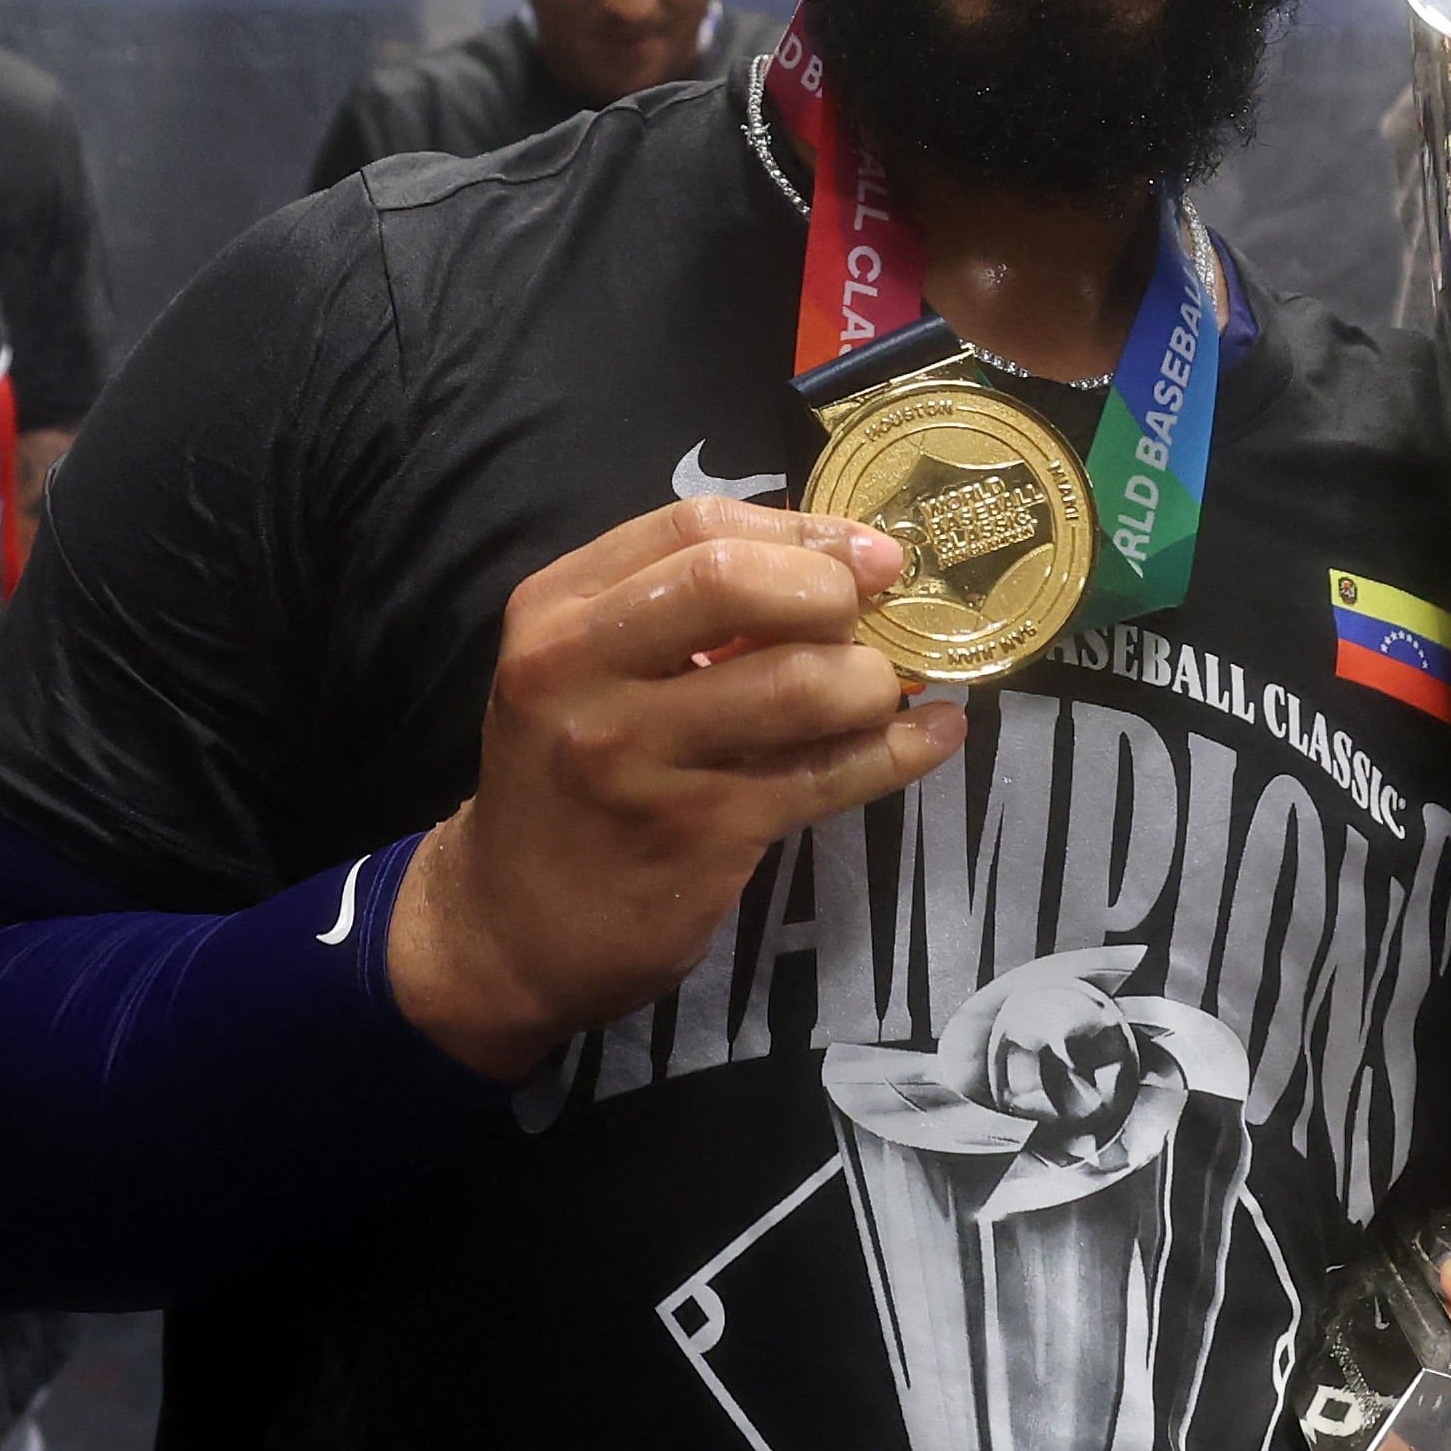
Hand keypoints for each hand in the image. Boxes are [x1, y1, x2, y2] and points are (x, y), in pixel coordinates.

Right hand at [391, 500, 963, 1079]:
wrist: (515, 925)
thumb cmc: (573, 777)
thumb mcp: (592, 671)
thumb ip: (684, 607)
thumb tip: (839, 560)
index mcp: (557, 611)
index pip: (693, 525)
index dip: (800, 530)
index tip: (868, 553)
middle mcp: (580, 672)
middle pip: (732, 582)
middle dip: (829, 591)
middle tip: (868, 621)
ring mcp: (634, 756)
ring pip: (794, 684)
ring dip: (869, 681)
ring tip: (883, 692)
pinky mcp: (694, 830)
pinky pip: (824, 774)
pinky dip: (899, 750)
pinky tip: (934, 735)